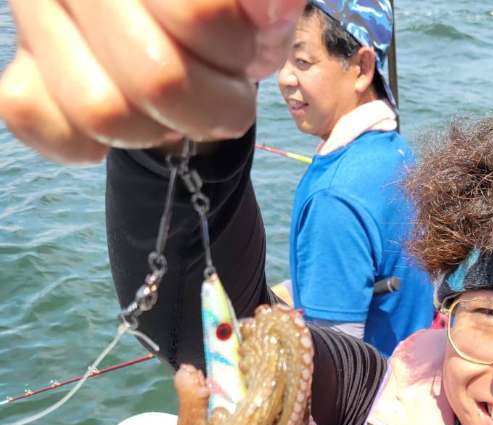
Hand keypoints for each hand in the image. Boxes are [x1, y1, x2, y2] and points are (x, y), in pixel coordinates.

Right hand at [0, 0, 305, 163]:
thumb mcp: (258, 2)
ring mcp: (34, 18)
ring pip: (105, 114)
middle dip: (208, 108)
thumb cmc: (223, 11)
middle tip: (215, 92)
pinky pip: (48, 130)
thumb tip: (270, 8)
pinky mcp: (19, 77)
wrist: (174, 36)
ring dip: (159, 131)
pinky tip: (125, 117)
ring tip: (173, 107)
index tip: (239, 50)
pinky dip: (94, 146)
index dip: (234, 52)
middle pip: (157, 80)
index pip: (198, 18)